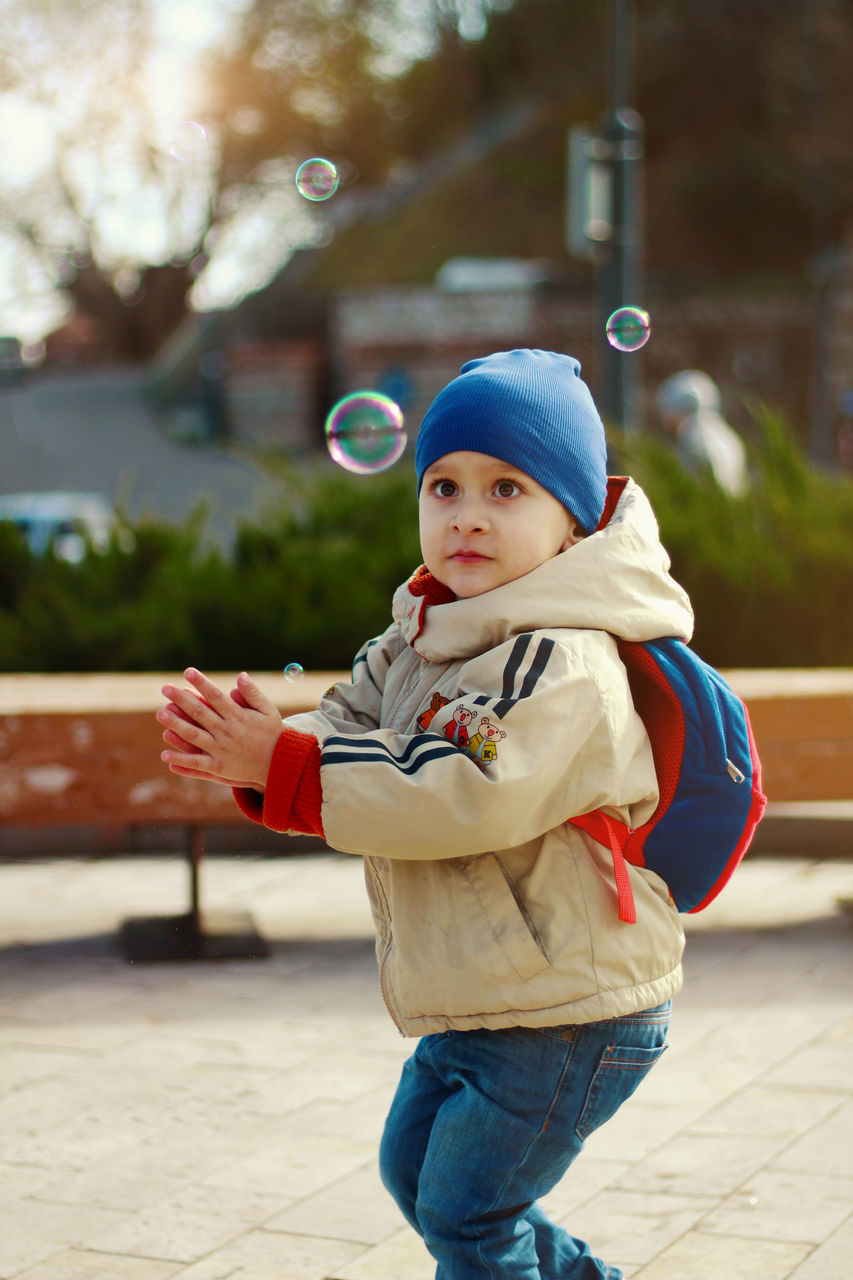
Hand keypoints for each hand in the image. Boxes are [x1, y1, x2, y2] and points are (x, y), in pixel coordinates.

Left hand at [158, 668, 281, 789]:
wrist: (280, 765)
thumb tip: (240, 675)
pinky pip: (197, 764)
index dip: (201, 683)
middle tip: (166, 688)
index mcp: (238, 717)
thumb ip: (253, 694)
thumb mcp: (268, 711)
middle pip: (200, 713)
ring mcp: (221, 751)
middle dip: (182, 699)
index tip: (188, 671)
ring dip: (176, 725)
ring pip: (194, 736)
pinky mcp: (219, 767)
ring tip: (161, 713)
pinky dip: (181, 760)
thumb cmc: (273, 734)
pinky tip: (165, 755)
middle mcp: (227, 732)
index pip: (215, 696)